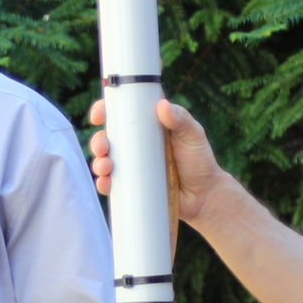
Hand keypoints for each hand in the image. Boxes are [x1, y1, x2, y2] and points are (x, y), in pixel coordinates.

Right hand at [86, 97, 223, 223]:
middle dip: (98, 141)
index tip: (99, 115)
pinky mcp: (131, 186)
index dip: (105, 110)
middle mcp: (135, 144)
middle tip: (102, 146)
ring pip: (105, 160)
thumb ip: (180, 119)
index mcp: (147, 126)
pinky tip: (105, 183)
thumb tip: (162, 106)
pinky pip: (110, 184)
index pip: (121, 113)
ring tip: (106, 166)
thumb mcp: (193, 135)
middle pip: (107, 138)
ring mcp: (131, 166)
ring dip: (98, 162)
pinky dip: (103, 183)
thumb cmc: (200, 161)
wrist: (204, 197)